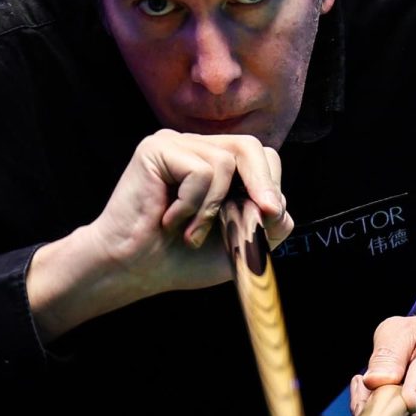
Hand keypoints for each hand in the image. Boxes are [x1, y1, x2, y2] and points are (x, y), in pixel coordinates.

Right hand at [27, 130, 291, 340]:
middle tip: (265, 214)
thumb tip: (281, 208)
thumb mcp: (236, 244)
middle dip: (263, 184)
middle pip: (249, 146)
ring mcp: (175, 144)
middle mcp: (195, 146)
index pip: (260, 156)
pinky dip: (192, 204)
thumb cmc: (179, 259)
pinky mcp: (156, 149)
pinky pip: (199, 171)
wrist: (133, 271)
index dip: (270, 184)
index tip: (271, 217)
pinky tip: (169, 220)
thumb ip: (265, 226)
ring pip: (225, 161)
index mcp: (214, 163)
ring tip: (190, 232)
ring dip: (214, 207)